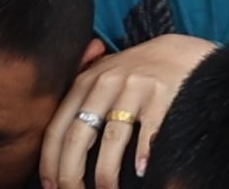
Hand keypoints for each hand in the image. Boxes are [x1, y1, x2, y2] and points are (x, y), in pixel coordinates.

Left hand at [49, 35, 213, 187]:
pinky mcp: (163, 93)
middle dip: (71, 175)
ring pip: (112, 138)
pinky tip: (140, 172)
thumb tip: (55, 155)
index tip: (51, 186)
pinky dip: (141, 155)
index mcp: (84, 82)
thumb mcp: (101, 78)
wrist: (178, 53)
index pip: (57, 129)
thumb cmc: (134, 76)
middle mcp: (106, 83)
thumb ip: (78, 104)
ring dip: (105, 174)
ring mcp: (135, 87)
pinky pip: (148, 131)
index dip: (50, 163)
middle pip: (78, 137)